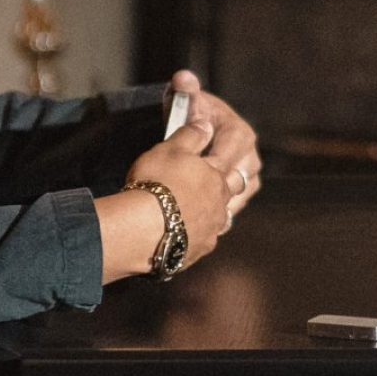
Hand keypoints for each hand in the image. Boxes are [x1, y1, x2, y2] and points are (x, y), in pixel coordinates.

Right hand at [101, 117, 232, 281]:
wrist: (141, 230)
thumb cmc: (156, 183)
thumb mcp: (169, 149)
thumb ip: (191, 135)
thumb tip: (206, 125)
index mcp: (216, 176)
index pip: (231, 158)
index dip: (226, 149)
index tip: (221, 147)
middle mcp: (219, 204)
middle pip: (235, 190)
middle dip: (230, 181)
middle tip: (221, 177)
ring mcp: (210, 230)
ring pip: (223, 218)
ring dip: (217, 211)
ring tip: (207, 207)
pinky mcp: (197, 251)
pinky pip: (205, 240)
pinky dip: (199, 233)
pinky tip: (190, 232)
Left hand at [166, 70, 262, 221]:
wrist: (193, 138)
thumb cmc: (188, 118)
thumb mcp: (185, 105)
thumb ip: (185, 92)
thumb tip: (183, 78)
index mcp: (239, 132)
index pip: (234, 146)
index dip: (216, 158)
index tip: (196, 168)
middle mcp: (250, 155)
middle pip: (239, 175)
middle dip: (217, 185)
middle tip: (192, 195)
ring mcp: (249, 177)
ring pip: (239, 194)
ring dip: (220, 202)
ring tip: (196, 208)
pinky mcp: (242, 195)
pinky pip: (234, 208)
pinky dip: (218, 213)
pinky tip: (198, 216)